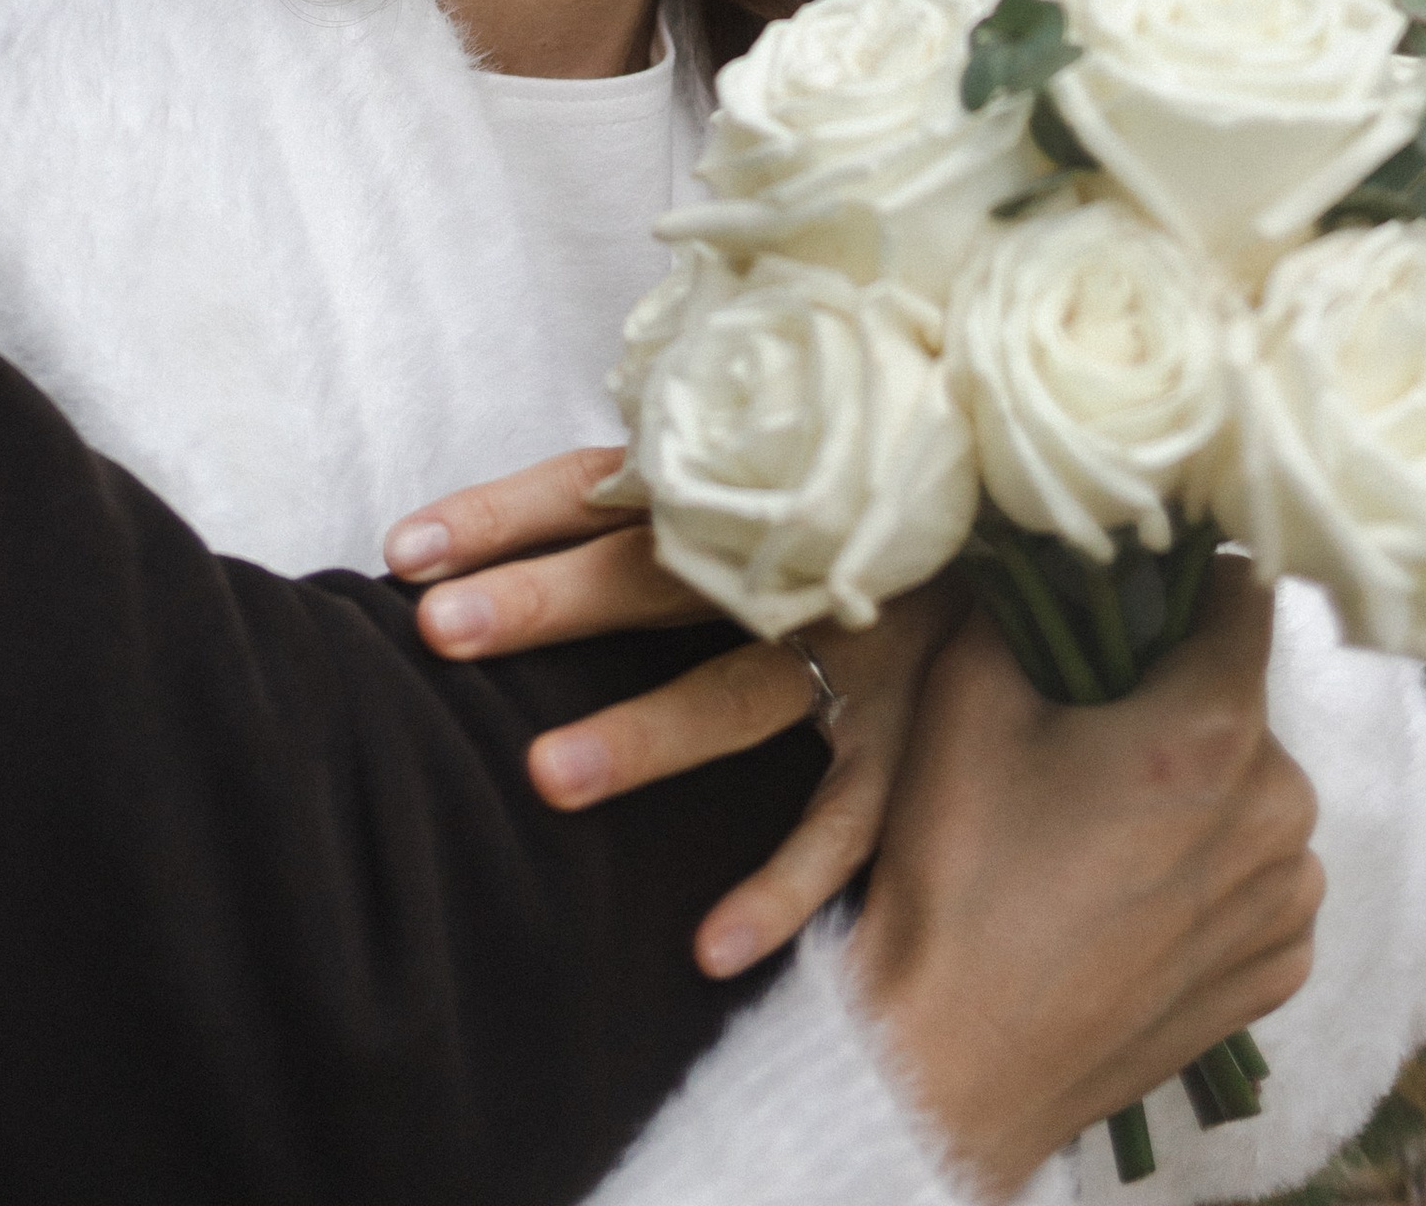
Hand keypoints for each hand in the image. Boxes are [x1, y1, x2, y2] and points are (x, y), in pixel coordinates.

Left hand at [385, 446, 961, 975]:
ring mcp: (858, 652)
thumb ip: (639, 501)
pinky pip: (840, 825)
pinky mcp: (904, 743)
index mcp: (740, 486)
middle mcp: (796, 560)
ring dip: (647, 733)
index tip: (402, 552)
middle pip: (657, 572)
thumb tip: (470, 539)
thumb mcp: (752, 479)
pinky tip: (706, 947)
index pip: (600, 485)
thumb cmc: (842, 514)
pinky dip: (781, 886)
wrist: (1023, 532)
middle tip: (443, 634)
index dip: (504, 514)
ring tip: (546, 778)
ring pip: (741, 693)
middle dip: (549, 600)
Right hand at [852, 563, 1323, 1195]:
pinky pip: (1261, 879)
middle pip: (1242, 700)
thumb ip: (1022, 605)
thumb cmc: (958, 870)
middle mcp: (1282, 810)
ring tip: (1106, 821)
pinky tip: (1133, 890)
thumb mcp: (966, 698)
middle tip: (1091, 724)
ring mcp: (1288, 901)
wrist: (950, 1059)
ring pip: (1256, 792)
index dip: (1190, 575)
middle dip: (1177, 694)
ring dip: (1200, 787)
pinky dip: (1212, 868)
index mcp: (1217, 729)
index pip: (1245, 593)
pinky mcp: (1278, 974)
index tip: (1139, 586)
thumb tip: (1049, 558)